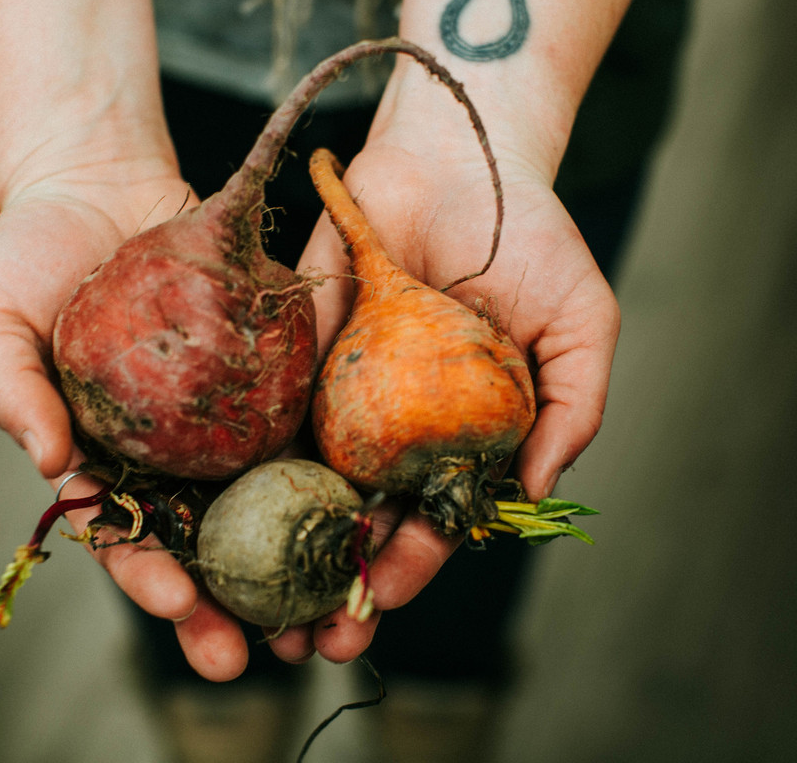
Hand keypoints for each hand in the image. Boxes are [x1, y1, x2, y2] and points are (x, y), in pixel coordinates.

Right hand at [0, 164, 276, 679]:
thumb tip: (46, 466)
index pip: (121, 535)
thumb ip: (8, 390)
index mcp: (98, 458)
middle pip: (199, 540)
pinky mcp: (261, 373)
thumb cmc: (29, 255)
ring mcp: (216, 415)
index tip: (177, 604)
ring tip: (319, 610)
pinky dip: (321, 469)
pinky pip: (292, 420)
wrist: (98, 184)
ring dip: (288, 560)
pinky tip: (356, 510)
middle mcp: (163, 449)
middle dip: (225, 603)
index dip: (147, 576)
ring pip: (257, 499)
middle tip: (255, 655)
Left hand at [270, 120, 619, 663]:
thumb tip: (537, 494)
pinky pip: (267, 406)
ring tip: (251, 606)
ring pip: (302, 480)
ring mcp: (341, 385)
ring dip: (277, 546)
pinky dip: (244, 460)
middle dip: (333, 580)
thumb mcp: (581, 324)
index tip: (382, 605)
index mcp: (457, 430)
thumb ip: (573, 408)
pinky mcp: (295, 344)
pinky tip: (215, 511)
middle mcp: (393, 419)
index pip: (428, 516)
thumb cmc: (531, 236)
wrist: (460, 155)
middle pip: (356, 514)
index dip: (408, 564)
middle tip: (306, 641)